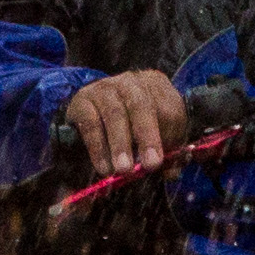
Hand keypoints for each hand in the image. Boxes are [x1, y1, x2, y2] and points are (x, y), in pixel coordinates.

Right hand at [57, 69, 192, 178]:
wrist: (94, 114)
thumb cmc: (134, 127)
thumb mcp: (155, 135)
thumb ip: (166, 153)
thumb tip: (172, 173)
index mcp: (157, 85)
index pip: (168, 108)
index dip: (169, 134)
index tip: (166, 158)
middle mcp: (131, 81)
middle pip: (141, 106)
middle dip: (147, 136)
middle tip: (150, 165)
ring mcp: (105, 87)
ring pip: (115, 114)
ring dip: (121, 145)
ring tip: (124, 170)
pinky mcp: (82, 100)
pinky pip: (90, 124)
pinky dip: (98, 148)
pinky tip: (104, 168)